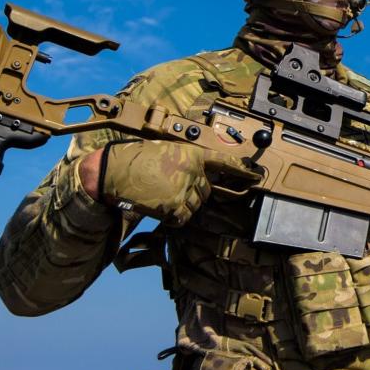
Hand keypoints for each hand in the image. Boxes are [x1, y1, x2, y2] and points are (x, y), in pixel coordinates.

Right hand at [80, 140, 259, 225]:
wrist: (114, 171)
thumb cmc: (135, 159)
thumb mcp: (165, 151)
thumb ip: (184, 161)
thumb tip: (196, 174)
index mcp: (192, 153)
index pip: (223, 161)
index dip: (240, 170)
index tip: (255, 176)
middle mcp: (192, 171)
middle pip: (206, 190)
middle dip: (192, 193)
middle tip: (170, 189)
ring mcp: (184, 189)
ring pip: (195, 206)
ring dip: (181, 206)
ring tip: (160, 196)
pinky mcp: (174, 206)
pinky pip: (182, 218)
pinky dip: (172, 218)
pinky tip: (159, 208)